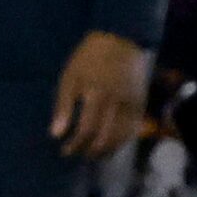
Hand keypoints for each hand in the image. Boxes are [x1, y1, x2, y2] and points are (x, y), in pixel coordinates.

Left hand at [53, 29, 149, 159]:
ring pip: (122, 137)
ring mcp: (132, 104)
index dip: (76, 144)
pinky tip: (112, 145)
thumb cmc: (88, 59)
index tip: (66, 150)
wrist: (120, 41)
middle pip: (106, 137)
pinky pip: (134, 128)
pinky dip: (122, 140)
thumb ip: (63, 107)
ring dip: (108, 150)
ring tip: (94, 154)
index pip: (87, 130)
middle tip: (80, 154)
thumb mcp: (69, 78)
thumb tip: (56, 134)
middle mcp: (117, 103)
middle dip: (92, 151)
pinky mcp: (141, 103)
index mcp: (97, 95)